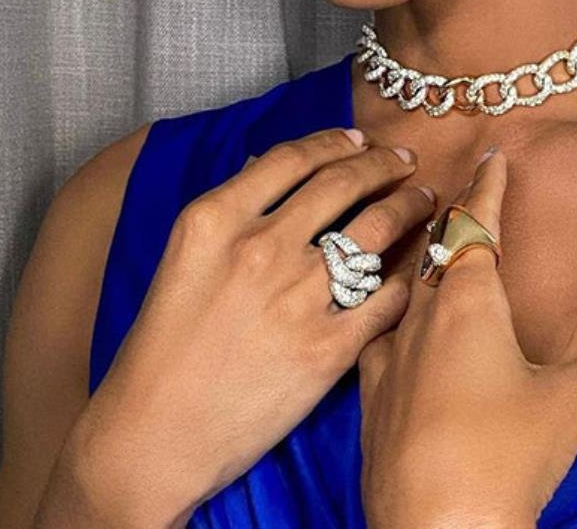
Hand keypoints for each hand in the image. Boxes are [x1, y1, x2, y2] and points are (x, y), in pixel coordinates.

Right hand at [71, 127, 434, 524]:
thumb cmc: (161, 350)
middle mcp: (261, 247)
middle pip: (343, 182)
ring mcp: (297, 296)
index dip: (335, 142)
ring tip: (422, 201)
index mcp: (217, 219)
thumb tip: (267, 164)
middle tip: (404, 162)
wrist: (155, 436)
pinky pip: (386, 297)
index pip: (292, 158)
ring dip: (408, 206)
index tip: (359, 140)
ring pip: (376, 229)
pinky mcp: (327, 347)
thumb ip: (230, 209)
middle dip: (384, 164)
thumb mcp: (183, 259)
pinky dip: (404, 281)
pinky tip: (409, 275)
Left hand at [358, 147, 576, 527]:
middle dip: (453, 220)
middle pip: (434, 249)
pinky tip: (401, 333)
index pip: (477, 223)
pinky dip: (398, 318)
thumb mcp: (571, 392)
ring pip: (404, 292)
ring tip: (434, 256)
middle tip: (466, 198)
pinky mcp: (369, 400)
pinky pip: (381, 336)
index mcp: (469, 300)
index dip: (488, 188)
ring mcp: (387, 358)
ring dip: (422, 267)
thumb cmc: (507, 455)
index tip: (492, 156)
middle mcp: (421, 316)